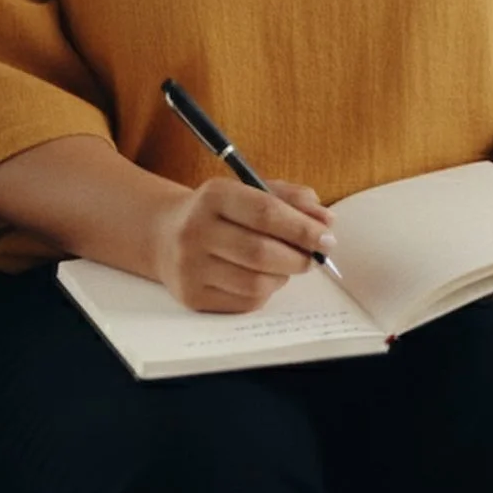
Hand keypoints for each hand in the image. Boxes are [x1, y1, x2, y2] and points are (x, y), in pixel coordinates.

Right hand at [149, 178, 336, 313]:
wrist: (165, 236)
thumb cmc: (222, 212)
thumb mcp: (252, 190)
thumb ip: (292, 199)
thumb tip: (327, 221)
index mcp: (213, 196)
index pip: (265, 212)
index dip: (302, 228)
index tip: (327, 238)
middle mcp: (195, 231)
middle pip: (261, 252)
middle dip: (299, 257)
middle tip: (314, 257)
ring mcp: (190, 267)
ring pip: (256, 282)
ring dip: (283, 276)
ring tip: (286, 265)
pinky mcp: (191, 296)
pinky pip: (245, 302)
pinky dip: (266, 291)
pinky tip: (264, 277)